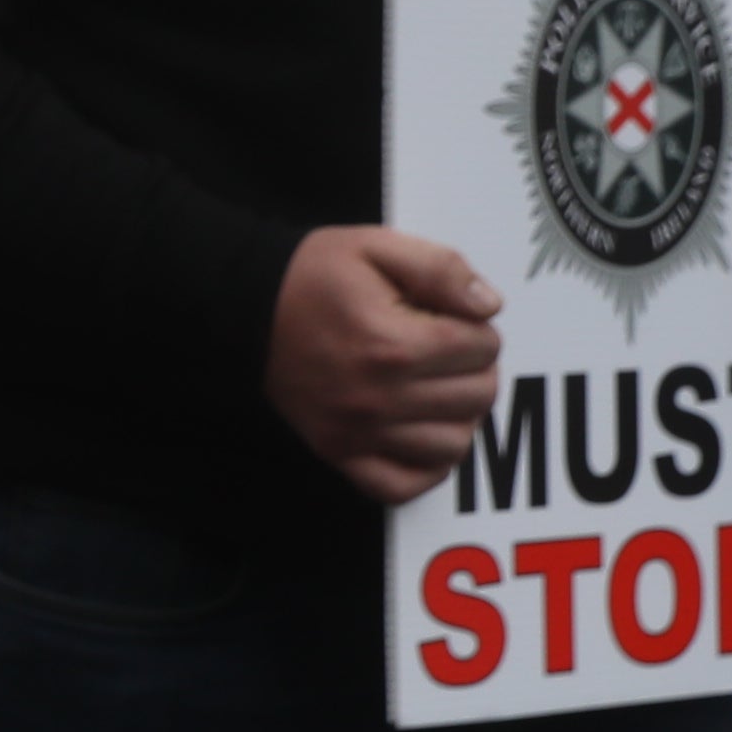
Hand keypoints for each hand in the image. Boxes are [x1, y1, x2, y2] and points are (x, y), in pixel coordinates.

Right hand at [264, 226, 500, 504]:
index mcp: (393, 343)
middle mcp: (379, 396)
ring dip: (458, 416)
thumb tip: (488, 307)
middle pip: (476, 397)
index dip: (478, 327)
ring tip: (438, 389)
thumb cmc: (309, 276)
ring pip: (453, 445)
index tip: (452, 319)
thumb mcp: (375, 246)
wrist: (243, 308)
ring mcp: (358, 431)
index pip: (482, 348)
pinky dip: (426, 467)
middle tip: (450, 352)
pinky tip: (422, 433)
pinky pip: (404, 485)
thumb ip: (440, 268)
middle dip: (475, 369)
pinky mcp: (339, 452)